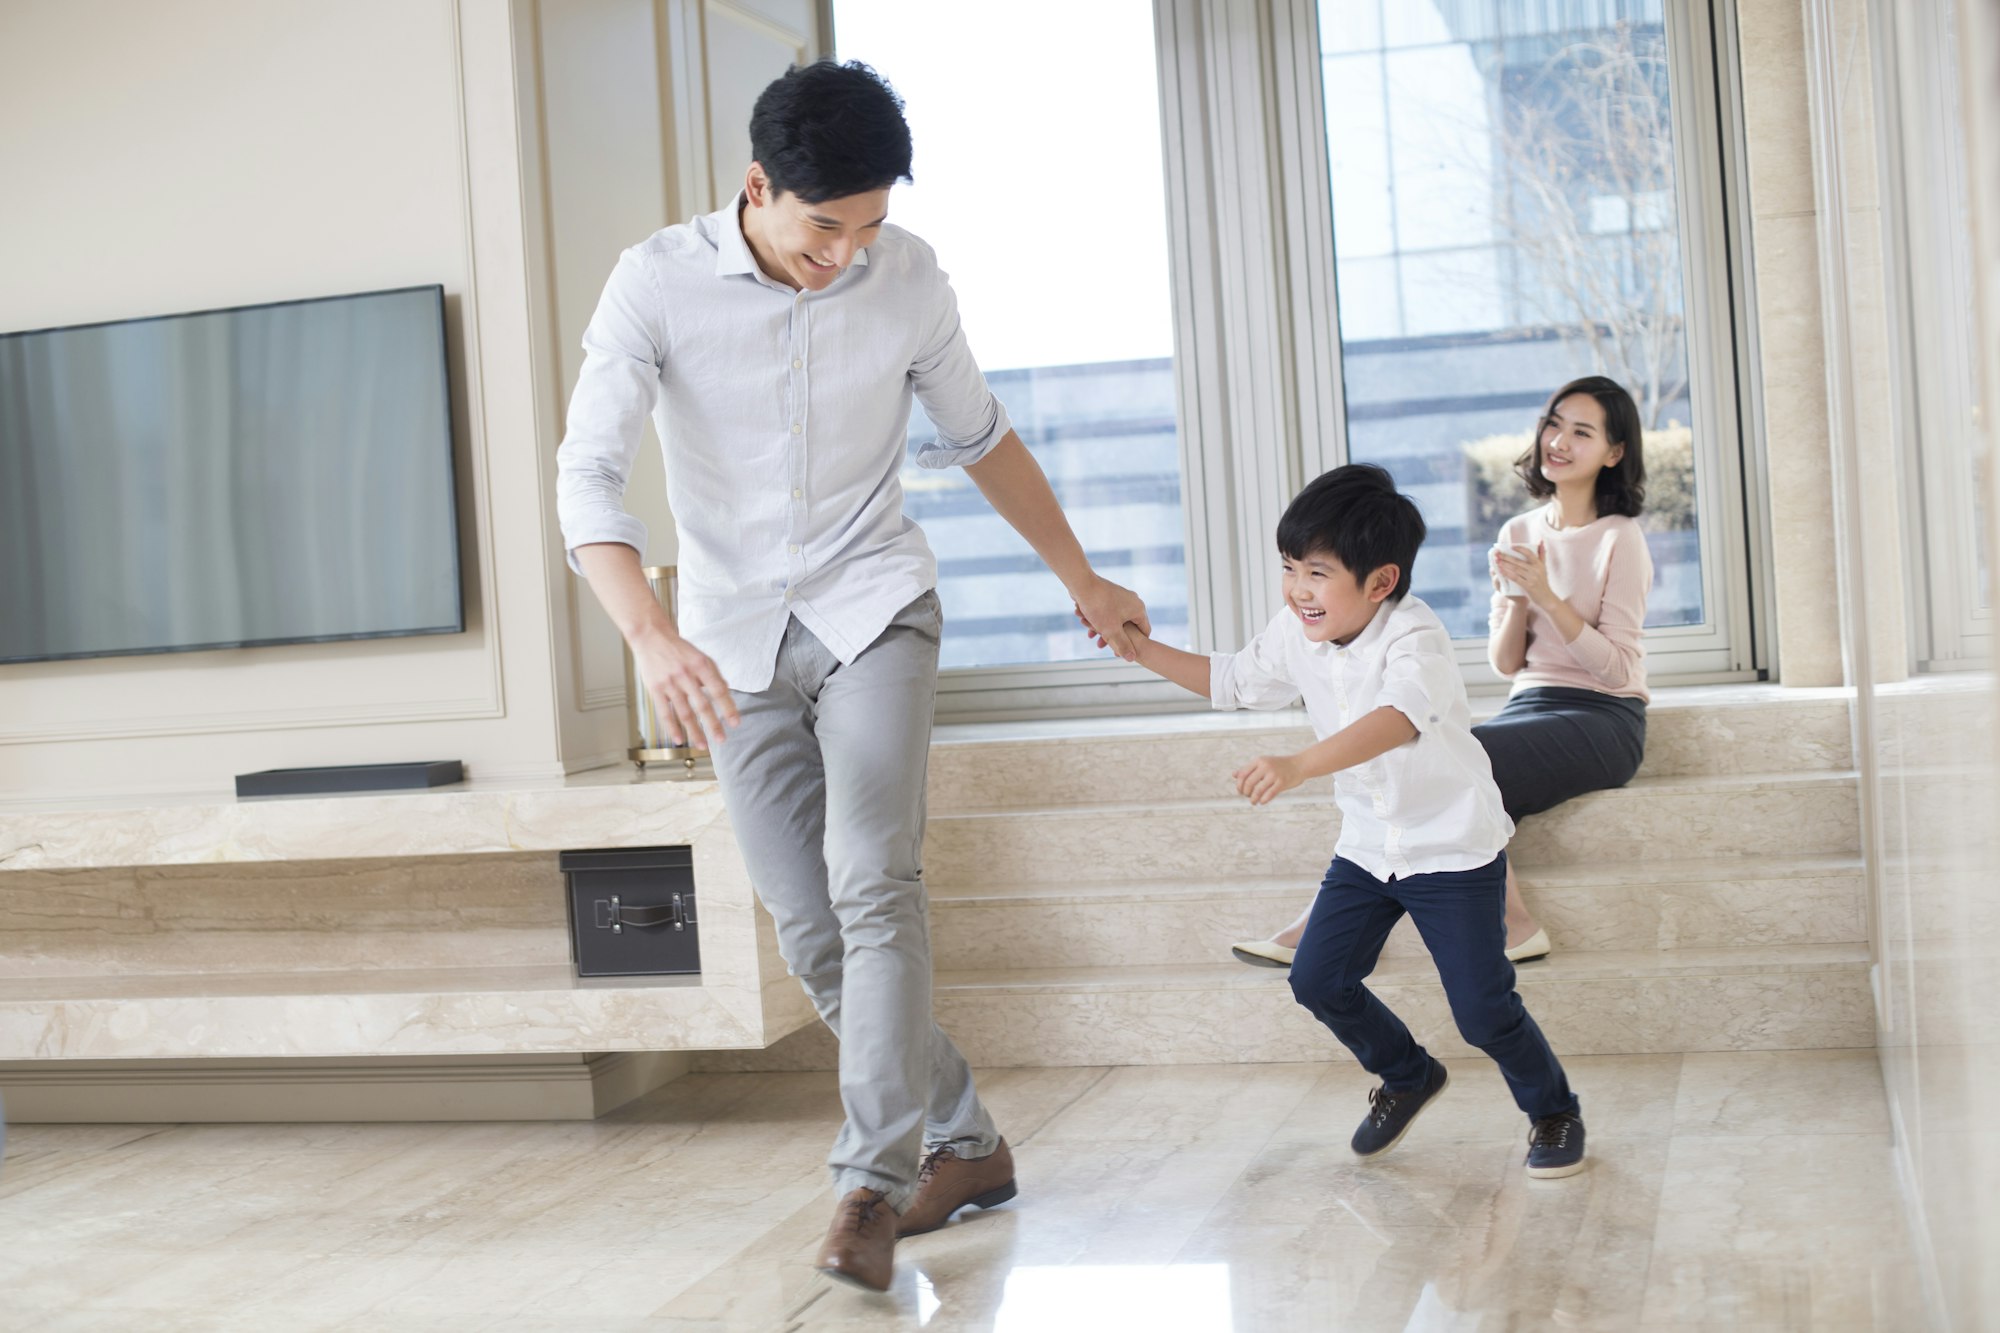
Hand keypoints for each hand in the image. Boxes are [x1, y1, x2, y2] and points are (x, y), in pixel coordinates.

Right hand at [630, 628, 739, 750]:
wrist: (651, 637)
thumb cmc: (679, 649)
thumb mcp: (701, 656)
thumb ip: (714, 674)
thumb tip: (728, 692)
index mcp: (701, 665)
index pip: (718, 690)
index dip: (728, 708)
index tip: (735, 723)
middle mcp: (685, 675)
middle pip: (702, 705)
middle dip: (713, 725)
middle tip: (722, 740)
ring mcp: (669, 683)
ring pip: (684, 713)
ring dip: (694, 732)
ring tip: (703, 746)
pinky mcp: (655, 689)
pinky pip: (664, 713)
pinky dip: (672, 728)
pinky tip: (679, 740)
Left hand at [1071, 576, 1149, 661]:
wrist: (1083, 584)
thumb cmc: (1099, 607)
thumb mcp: (1112, 631)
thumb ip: (1123, 645)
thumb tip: (1132, 658)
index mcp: (1139, 609)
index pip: (1144, 631)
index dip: (1135, 644)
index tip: (1123, 652)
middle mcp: (1133, 601)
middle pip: (1128, 626)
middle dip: (1114, 637)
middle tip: (1102, 646)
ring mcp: (1122, 596)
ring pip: (1115, 619)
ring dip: (1104, 628)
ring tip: (1092, 636)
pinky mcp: (1111, 594)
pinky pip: (1108, 611)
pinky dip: (1100, 618)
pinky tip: (1087, 624)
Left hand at [1233, 753, 1304, 805]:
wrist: (1299, 765)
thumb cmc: (1278, 765)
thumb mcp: (1263, 763)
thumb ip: (1248, 769)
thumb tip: (1233, 775)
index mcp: (1259, 760)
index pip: (1242, 774)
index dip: (1239, 785)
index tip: (1240, 791)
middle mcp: (1265, 766)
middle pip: (1248, 783)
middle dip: (1245, 793)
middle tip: (1247, 797)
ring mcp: (1274, 774)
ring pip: (1258, 790)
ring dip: (1253, 799)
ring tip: (1253, 802)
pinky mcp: (1282, 782)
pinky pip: (1269, 794)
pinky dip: (1263, 800)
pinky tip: (1261, 802)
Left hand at [1493, 541, 1553, 606]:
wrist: (1546, 597)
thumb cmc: (1543, 581)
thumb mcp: (1544, 567)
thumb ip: (1542, 554)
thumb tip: (1540, 541)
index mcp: (1539, 564)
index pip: (1529, 553)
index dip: (1520, 549)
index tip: (1510, 546)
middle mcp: (1536, 570)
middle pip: (1518, 561)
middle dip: (1506, 557)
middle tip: (1497, 554)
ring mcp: (1532, 578)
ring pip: (1516, 569)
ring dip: (1505, 565)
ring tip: (1497, 561)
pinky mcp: (1528, 586)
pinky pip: (1516, 578)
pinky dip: (1507, 574)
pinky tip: (1501, 571)